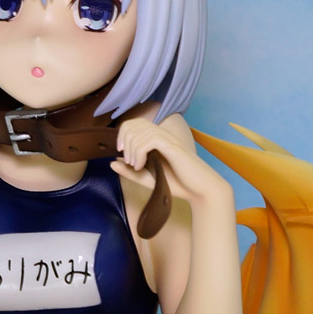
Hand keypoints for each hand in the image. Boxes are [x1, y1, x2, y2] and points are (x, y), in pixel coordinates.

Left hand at [111, 118, 230, 204]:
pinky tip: (141, 166)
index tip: (121, 153)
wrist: (200, 190)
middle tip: (128, 162)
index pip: (133, 123)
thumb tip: (112, 162)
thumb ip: (130, 172)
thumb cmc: (177, 184)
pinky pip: (149, 140)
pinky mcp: (172, 146)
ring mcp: (168, 139)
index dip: (122, 134)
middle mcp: (162, 135)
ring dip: (131, 150)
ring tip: (135, 166)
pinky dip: (139, 153)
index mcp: (156, 139)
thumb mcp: (147, 179)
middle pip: (133, 124)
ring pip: (140, 132)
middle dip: (124, 141)